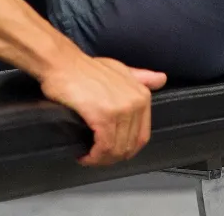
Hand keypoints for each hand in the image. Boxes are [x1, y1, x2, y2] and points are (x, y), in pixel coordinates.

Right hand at [40, 52, 167, 165]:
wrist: (62, 63)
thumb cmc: (85, 68)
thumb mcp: (119, 69)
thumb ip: (141, 78)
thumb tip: (161, 79)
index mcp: (142, 95)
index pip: (141, 136)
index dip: (126, 149)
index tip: (111, 152)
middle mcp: (136, 103)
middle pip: (129, 146)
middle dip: (112, 157)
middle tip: (96, 157)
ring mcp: (122, 110)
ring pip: (117, 149)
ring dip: (101, 159)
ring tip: (88, 157)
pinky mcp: (105, 117)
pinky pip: (104, 147)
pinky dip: (93, 156)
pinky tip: (84, 155)